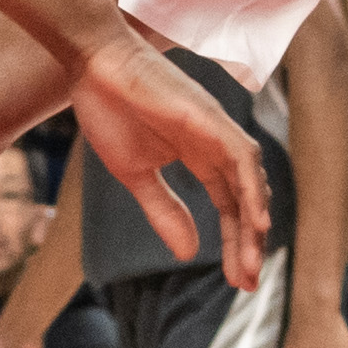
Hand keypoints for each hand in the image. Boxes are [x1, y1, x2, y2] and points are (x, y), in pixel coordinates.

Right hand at [68, 38, 272, 292]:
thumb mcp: (136, 174)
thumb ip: (163, 210)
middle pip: (245, 198)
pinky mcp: (208, 117)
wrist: (92, 64)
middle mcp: (215, 143)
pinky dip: (252, 189)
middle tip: (247, 283)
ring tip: (253, 262)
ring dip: (255, 222)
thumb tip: (189, 253)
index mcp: (198, 155)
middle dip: (248, 242)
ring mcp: (215, 128)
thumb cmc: (108, 109)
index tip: (236, 279)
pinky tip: (256, 221)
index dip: (235, 241)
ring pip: (251, 179)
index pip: (229, 204)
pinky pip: (241, 156)